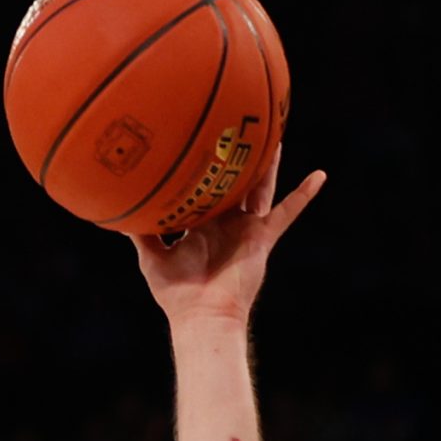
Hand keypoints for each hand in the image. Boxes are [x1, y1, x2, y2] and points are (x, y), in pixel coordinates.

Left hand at [134, 147, 325, 326]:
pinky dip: (303, 196)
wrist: (202, 315)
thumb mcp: (152, 257)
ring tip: (275, 133)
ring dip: (268, 163)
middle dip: (236, 157)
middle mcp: (225, 222)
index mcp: (201, 224)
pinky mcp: (263, 238)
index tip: (198, 144)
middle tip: (237, 125)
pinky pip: (287, 213)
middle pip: (234, 182)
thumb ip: (141, 232)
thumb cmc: (177, 292)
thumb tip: (120, 211)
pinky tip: (320, 176)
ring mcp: (246, 228)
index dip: (202, 170)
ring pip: (260, 187)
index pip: (203, 190)